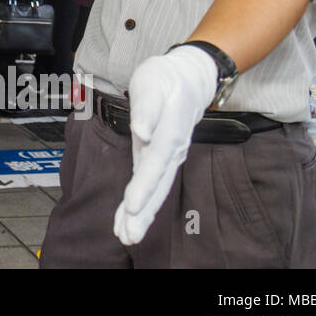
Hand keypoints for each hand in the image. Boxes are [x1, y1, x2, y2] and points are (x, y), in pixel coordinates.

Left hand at [113, 45, 218, 245]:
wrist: (188, 78)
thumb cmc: (166, 79)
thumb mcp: (153, 83)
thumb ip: (148, 108)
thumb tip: (143, 131)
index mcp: (168, 133)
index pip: (154, 164)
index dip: (144, 187)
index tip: (132, 206)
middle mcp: (170, 150)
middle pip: (157, 186)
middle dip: (143, 212)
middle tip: (128, 236)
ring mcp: (167, 157)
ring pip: (156, 191)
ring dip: (142, 215)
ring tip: (127, 236)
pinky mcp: (160, 159)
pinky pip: (152, 185)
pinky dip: (142, 204)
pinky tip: (129, 219)